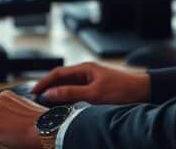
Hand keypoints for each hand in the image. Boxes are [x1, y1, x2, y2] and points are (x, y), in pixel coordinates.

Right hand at [31, 61, 150, 104]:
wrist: (143, 91)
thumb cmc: (122, 89)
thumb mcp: (95, 93)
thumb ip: (71, 93)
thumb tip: (51, 93)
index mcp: (85, 68)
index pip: (57, 73)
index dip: (43, 82)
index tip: (33, 92)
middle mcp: (86, 72)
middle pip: (61, 79)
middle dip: (47, 88)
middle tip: (35, 99)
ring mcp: (91, 80)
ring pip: (68, 86)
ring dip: (57, 93)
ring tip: (45, 104)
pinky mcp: (96, 88)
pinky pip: (77, 92)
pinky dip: (67, 97)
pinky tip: (64, 106)